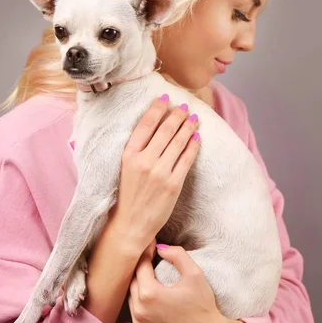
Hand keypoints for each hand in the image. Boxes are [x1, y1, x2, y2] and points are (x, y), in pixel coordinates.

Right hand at [108, 95, 199, 252]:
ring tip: (193, 118)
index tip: (165, 98)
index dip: (157, 108)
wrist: (130, 224)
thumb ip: (136, 150)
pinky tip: (197, 137)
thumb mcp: (124, 168)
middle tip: (184, 106)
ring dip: (188, 126)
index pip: (145, 124)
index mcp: (128, 155)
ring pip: (178, 142)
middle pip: (165, 130)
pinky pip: (186, 159)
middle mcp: (144, 161)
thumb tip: (152, 128)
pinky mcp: (173, 184)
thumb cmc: (127, 195)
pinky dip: (193, 145)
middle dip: (177, 115)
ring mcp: (159, 173)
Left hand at [128, 241, 249, 322]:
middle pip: (132, 279)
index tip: (152, 243)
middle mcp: (139, 309)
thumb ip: (177, 255)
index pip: (141, 266)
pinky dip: (138, 298)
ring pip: (131, 294)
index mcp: (149, 294)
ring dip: (138, 282)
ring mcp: (138, 322)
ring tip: (148, 271)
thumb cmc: (203, 304)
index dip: (146, 252)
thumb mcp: (195, 274)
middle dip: (141, 266)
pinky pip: (134, 308)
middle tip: (150, 255)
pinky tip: (148, 291)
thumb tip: (160, 247)